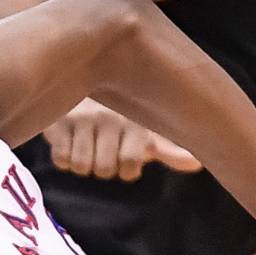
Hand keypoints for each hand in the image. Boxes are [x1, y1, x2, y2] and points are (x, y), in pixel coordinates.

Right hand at [43, 99, 202, 180]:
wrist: (78, 84)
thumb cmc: (117, 118)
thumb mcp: (145, 132)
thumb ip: (168, 150)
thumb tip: (197, 163)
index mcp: (134, 121)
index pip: (130, 165)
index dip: (125, 170)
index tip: (124, 157)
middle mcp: (110, 117)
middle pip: (105, 169)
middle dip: (103, 167)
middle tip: (101, 150)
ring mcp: (82, 118)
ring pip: (82, 166)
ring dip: (83, 163)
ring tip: (86, 145)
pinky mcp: (57, 121)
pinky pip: (61, 159)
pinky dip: (64, 158)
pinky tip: (70, 141)